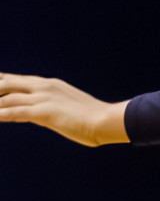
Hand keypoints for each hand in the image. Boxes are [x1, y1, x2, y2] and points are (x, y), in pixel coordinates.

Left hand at [0, 73, 127, 145]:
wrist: (107, 120)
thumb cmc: (93, 118)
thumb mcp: (67, 108)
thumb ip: (48, 107)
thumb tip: (34, 114)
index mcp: (51, 85)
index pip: (17, 80)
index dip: (0, 81)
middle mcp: (44, 87)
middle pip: (7, 84)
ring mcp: (44, 98)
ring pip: (7, 98)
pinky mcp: (45, 111)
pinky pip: (15, 112)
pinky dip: (1, 114)